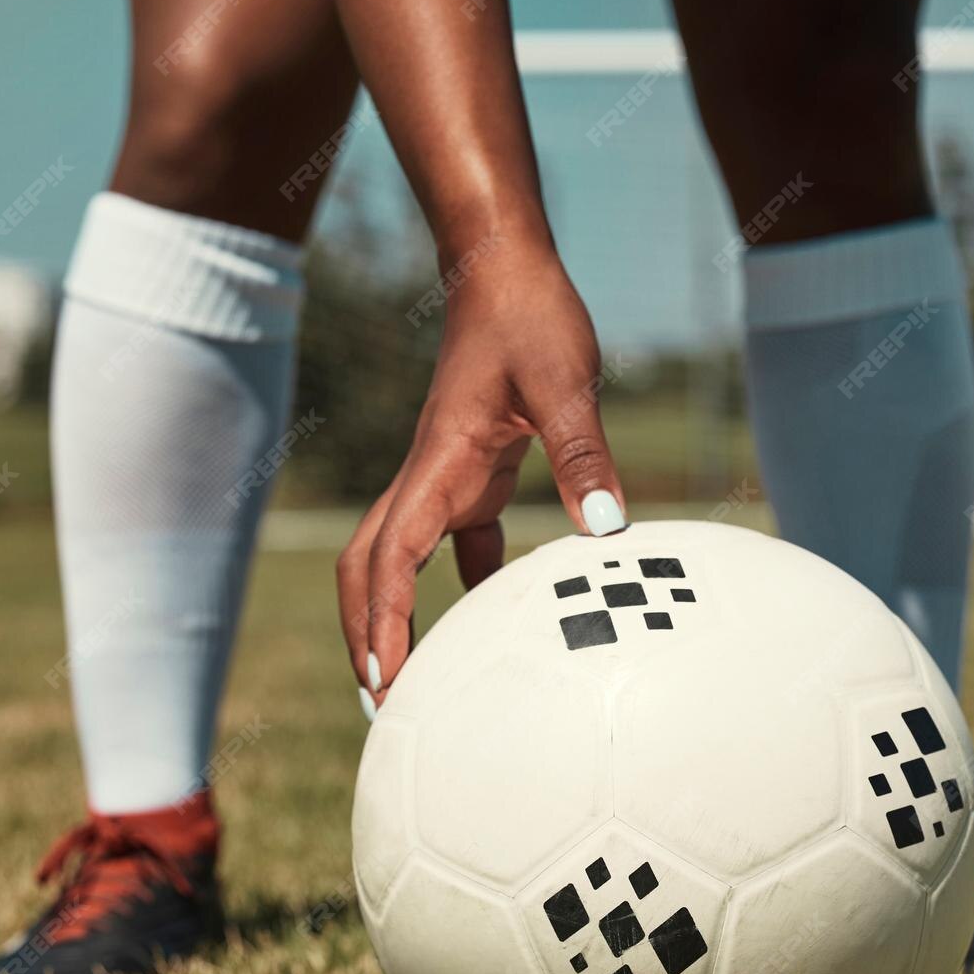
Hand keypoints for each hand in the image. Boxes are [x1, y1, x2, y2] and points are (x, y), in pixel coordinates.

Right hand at [338, 235, 625, 710]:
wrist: (506, 267)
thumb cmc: (531, 316)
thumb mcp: (565, 383)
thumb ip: (584, 456)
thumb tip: (607, 532)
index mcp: (439, 464)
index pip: (390, 558)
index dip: (383, 624)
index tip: (384, 684)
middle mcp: (430, 476)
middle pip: (368, 568)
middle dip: (366, 636)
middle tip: (382, 707)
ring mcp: (448, 474)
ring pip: (401, 558)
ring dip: (402, 617)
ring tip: (420, 684)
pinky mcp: (475, 468)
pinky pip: (457, 542)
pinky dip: (466, 587)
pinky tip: (498, 624)